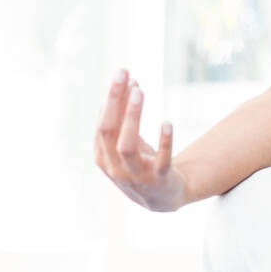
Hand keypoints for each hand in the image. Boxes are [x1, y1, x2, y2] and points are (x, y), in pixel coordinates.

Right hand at [94, 69, 186, 211]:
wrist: (163, 198)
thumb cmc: (142, 164)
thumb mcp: (130, 142)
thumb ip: (127, 117)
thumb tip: (131, 81)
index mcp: (103, 157)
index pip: (102, 124)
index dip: (112, 99)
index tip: (124, 75)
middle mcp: (115, 167)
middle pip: (108, 130)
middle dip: (114, 100)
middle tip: (124, 73)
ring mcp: (136, 176)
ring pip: (127, 146)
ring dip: (132, 117)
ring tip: (140, 91)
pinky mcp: (160, 180)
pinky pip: (161, 161)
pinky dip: (164, 142)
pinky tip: (168, 123)